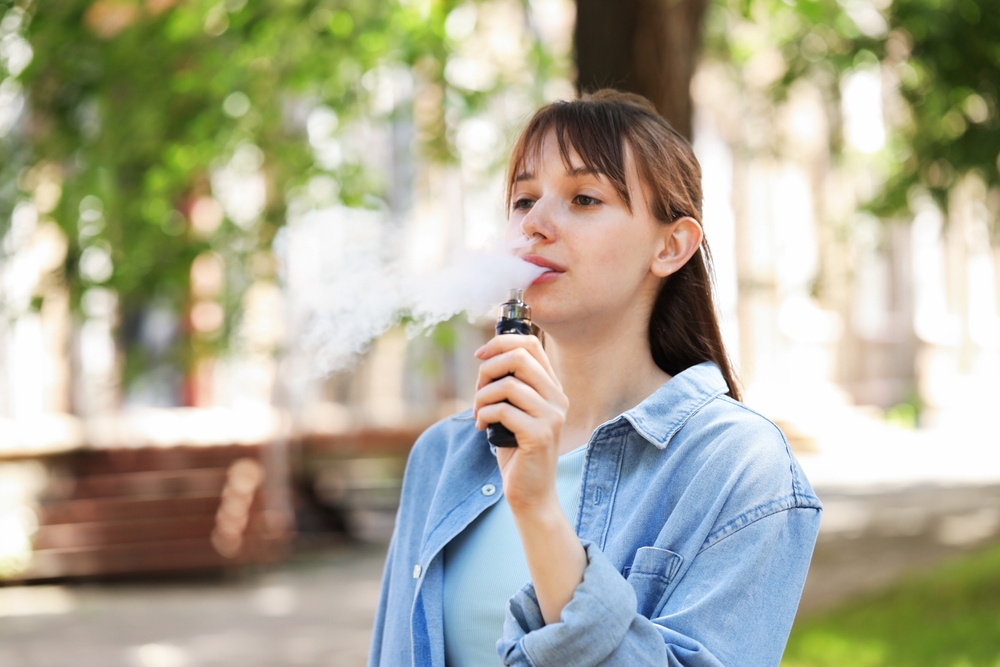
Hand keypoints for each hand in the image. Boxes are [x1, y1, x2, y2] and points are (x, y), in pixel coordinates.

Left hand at [473, 334, 568, 513]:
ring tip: (478, 414)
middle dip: (488, 369)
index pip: (531, 344)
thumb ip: (510, 385)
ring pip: (508, 384)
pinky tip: (482, 428)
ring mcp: (552, 416)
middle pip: (519, 358)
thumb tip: (487, 355)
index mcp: (552, 388)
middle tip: (478, 391)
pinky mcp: (539, 435)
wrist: (531, 494)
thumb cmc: (517, 451)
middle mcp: (558, 398)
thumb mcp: (515, 411)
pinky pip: (502, 410)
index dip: (501, 342)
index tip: (479, 354)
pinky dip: (484, 415)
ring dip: (482, 397)